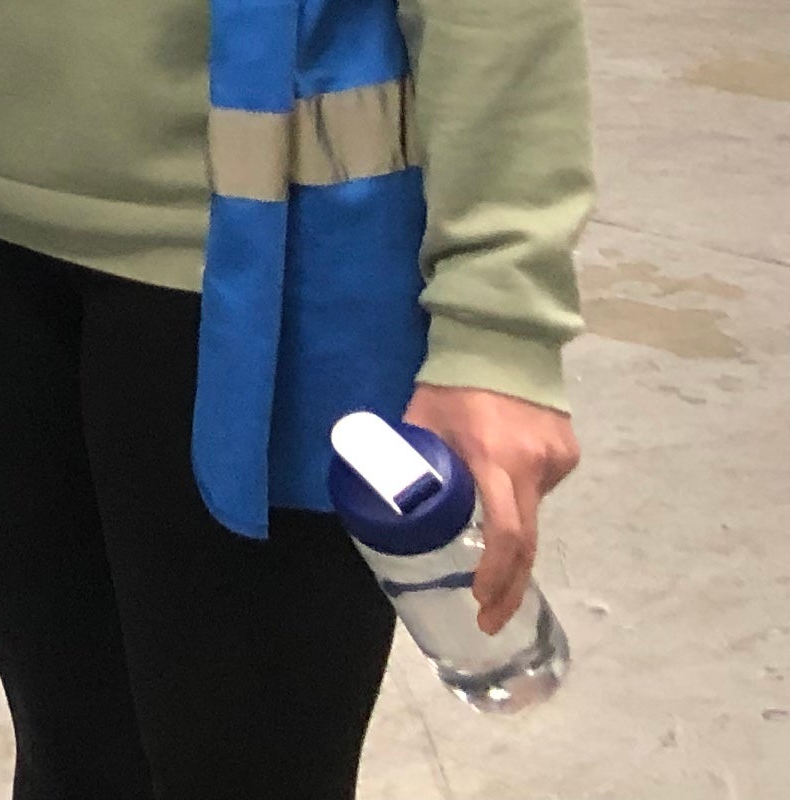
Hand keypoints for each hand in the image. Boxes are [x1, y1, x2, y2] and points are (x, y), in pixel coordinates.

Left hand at [406, 382, 578, 633]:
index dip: (495, 574)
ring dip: (509, 526)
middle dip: (508, 586)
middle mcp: (534, 466)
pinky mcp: (569, 454)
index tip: (481, 602)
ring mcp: (558, 461)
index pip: (505, 532)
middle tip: (489, 617)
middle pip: (527, 543)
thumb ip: (410, 458)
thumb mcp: (421, 419)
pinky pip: (541, 488)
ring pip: (532, 513)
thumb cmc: (451, 381)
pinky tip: (502, 472)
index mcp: (494, 458)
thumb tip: (387, 499)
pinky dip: (520, 494)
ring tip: (481, 505)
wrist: (502, 339)